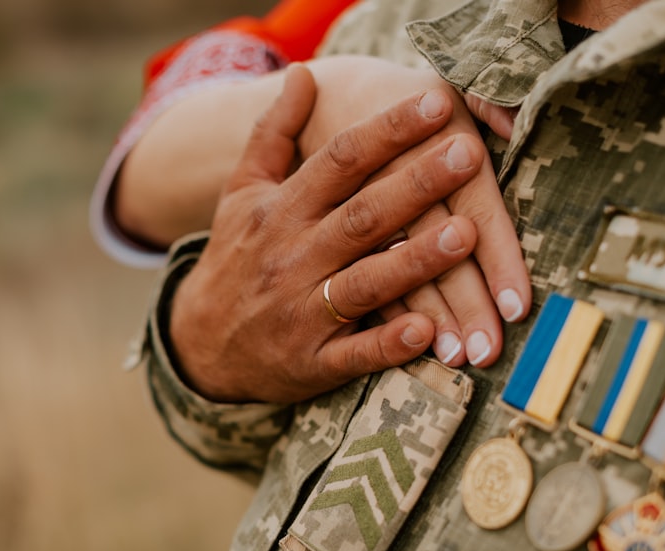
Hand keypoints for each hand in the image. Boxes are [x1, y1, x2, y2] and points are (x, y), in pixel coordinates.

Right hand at [170, 65, 484, 402]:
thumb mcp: (241, 193)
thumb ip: (274, 134)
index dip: (387, 132)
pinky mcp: (311, 362)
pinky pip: (353, 353)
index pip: (338, 161)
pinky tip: (423, 330)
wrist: (199, 342)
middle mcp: (291, 257)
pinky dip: (386, 344)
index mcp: (280, 211)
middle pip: (360, 216)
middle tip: (466, 155)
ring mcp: (301, 312)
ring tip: (465, 235)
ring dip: (414, 261)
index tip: (434, 104)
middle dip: (415, 185)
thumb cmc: (235, 259)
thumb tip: (303, 73)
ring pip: (364, 283)